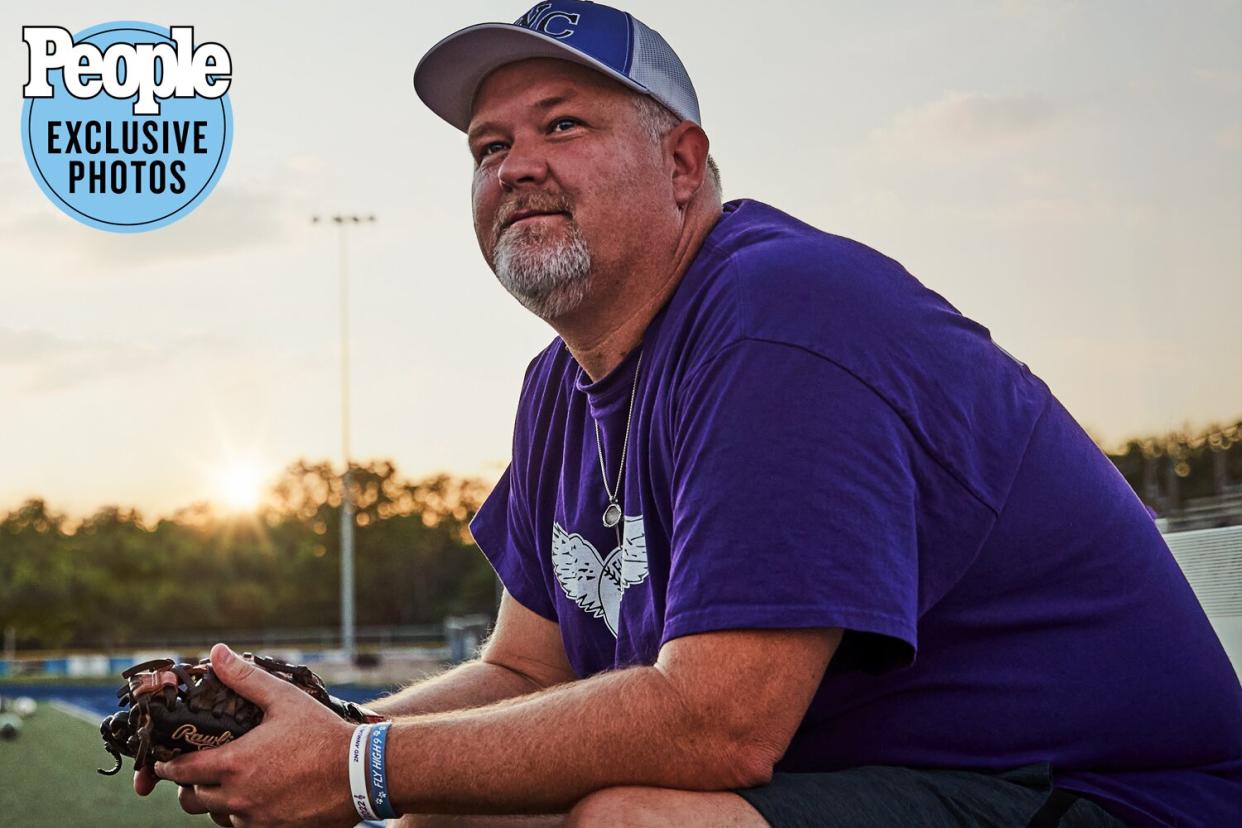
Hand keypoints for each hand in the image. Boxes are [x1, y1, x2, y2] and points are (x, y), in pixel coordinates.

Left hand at [143, 642, 360, 826]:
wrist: (360, 773)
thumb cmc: (322, 733)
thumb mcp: (284, 699)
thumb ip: (245, 678)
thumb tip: (217, 653)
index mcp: (234, 764)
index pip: (181, 771)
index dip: (168, 766)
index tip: (166, 761)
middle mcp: (238, 798)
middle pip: (191, 801)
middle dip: (188, 786)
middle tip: (196, 772)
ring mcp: (255, 819)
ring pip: (217, 817)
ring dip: (216, 802)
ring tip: (229, 784)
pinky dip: (242, 815)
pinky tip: (256, 798)